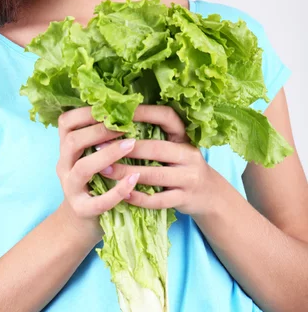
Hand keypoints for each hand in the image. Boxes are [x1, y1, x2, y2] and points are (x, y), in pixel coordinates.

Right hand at [56, 107, 140, 243]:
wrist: (82, 220)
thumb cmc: (95, 179)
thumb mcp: (92, 154)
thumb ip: (101, 135)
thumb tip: (126, 106)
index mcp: (66, 148)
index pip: (66, 122)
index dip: (87, 112)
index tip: (111, 106)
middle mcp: (63, 165)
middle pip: (72, 142)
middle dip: (99, 130)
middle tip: (125, 125)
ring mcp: (70, 188)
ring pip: (82, 168)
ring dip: (108, 154)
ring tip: (131, 145)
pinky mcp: (82, 210)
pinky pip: (99, 201)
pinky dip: (117, 190)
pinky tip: (134, 180)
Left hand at [99, 104, 216, 216]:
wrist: (210, 196)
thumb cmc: (183, 166)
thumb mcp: (177, 147)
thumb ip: (156, 137)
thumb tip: (118, 120)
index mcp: (185, 137)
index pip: (167, 117)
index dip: (144, 112)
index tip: (119, 111)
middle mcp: (189, 155)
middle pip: (156, 148)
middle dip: (125, 148)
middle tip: (99, 146)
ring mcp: (189, 178)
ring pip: (155, 175)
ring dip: (126, 173)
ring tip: (103, 170)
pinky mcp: (185, 199)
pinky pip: (159, 200)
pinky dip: (139, 198)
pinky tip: (122, 195)